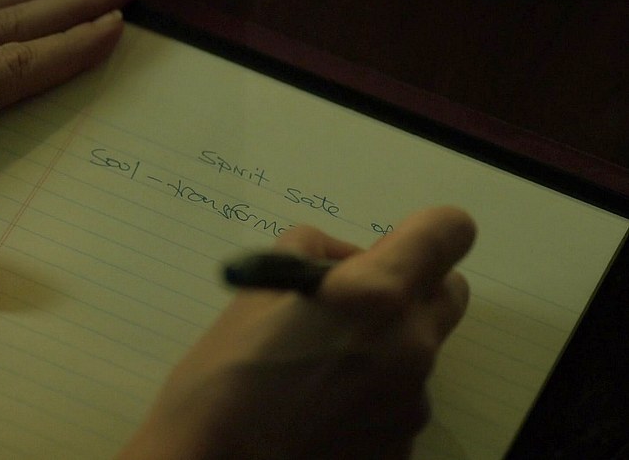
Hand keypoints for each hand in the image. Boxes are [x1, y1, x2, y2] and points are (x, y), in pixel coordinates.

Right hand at [120, 207, 476, 458]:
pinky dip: (374, 394)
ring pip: (420, 351)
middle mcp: (411, 347)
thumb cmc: (220, 378)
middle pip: (448, 292)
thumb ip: (310, 252)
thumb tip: (346, 260)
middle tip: (353, 304)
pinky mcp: (404, 446)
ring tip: (319, 369)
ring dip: (387, 345)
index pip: (449, 231)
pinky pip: (402, 400)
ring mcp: (412, 404)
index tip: (391, 247)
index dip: (425, 231)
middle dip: (412, 286)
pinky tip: (323, 408)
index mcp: (376, 296)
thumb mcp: (254, 290)